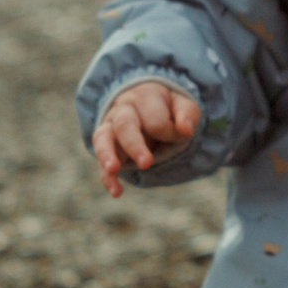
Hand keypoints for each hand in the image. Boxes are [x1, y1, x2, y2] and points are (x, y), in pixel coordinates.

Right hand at [91, 81, 201, 196]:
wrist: (148, 104)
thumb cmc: (168, 108)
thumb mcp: (183, 106)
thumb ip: (187, 115)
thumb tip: (185, 130)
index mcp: (145, 96)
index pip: (155, 119)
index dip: (169, 132)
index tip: (182, 136)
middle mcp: (124, 108)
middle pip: (124, 124)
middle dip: (135, 145)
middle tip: (146, 164)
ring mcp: (111, 126)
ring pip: (103, 138)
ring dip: (107, 155)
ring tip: (113, 170)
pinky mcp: (105, 145)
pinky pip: (100, 159)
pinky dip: (107, 177)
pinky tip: (116, 191)